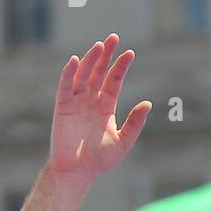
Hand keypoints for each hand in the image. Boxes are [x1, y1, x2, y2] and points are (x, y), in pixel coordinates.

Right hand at [45, 35, 151, 183]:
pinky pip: (65, 87)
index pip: (114, 80)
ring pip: (83, 75)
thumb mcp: (124, 141)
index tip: (130, 52)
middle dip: (105, 55)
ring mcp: (76, 102)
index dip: (121, 66)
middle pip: (99, 72)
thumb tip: (148, 103)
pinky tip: (75, 60)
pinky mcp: (62, 107)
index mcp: (106, 106)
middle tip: (113, 37)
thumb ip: (135, 122)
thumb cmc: (100, 160)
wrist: (78, 172)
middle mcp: (91, 100)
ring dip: (89, 60)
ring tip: (99, 45)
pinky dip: (69, 73)